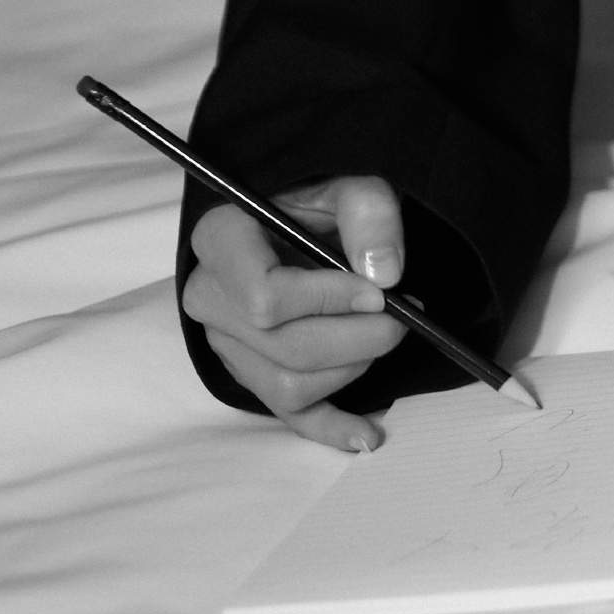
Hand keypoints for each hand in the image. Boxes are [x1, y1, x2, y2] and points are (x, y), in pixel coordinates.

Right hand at [184, 175, 406, 449]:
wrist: (295, 213)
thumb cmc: (315, 196)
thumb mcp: (345, 180)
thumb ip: (367, 213)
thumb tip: (384, 275)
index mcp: (220, 240)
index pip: (263, 296)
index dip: (327, 300)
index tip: (376, 290)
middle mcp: (210, 298)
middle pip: (283, 347)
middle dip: (356, 339)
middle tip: (403, 317)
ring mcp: (227, 343)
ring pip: (288, 386)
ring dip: (353, 368)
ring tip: (389, 335)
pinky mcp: (252, 374)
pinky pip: (287, 415)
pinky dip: (331, 428)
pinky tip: (368, 433)